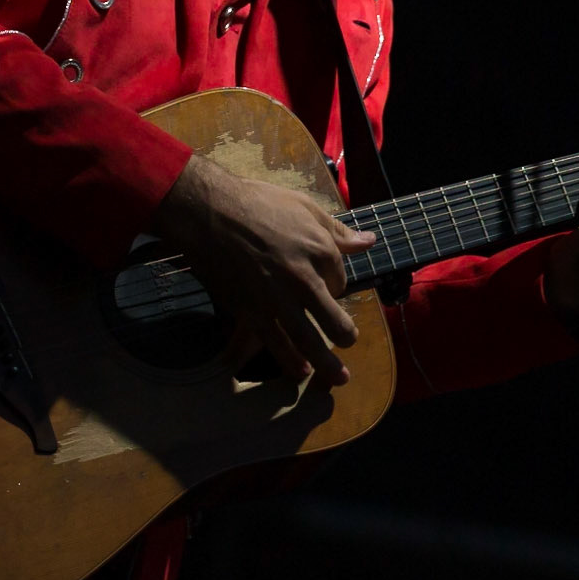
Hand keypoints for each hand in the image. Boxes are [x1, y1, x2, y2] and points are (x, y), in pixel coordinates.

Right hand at [152, 155, 376, 385]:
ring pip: (308, 339)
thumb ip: (337, 230)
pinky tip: (301, 372)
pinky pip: (275, 343)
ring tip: (339, 377)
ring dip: (327, 363)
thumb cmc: (257, 203)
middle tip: (349, 341)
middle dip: (345, 334)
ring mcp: (277, 299)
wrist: (209, 212)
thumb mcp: (304, 206)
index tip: (325, 285)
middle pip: (333, 317)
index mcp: (320, 248)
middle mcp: (303, 278)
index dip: (334, 284)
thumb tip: (369, 241)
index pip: (340, 279)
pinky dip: (290, 361)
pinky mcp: (251, 312)